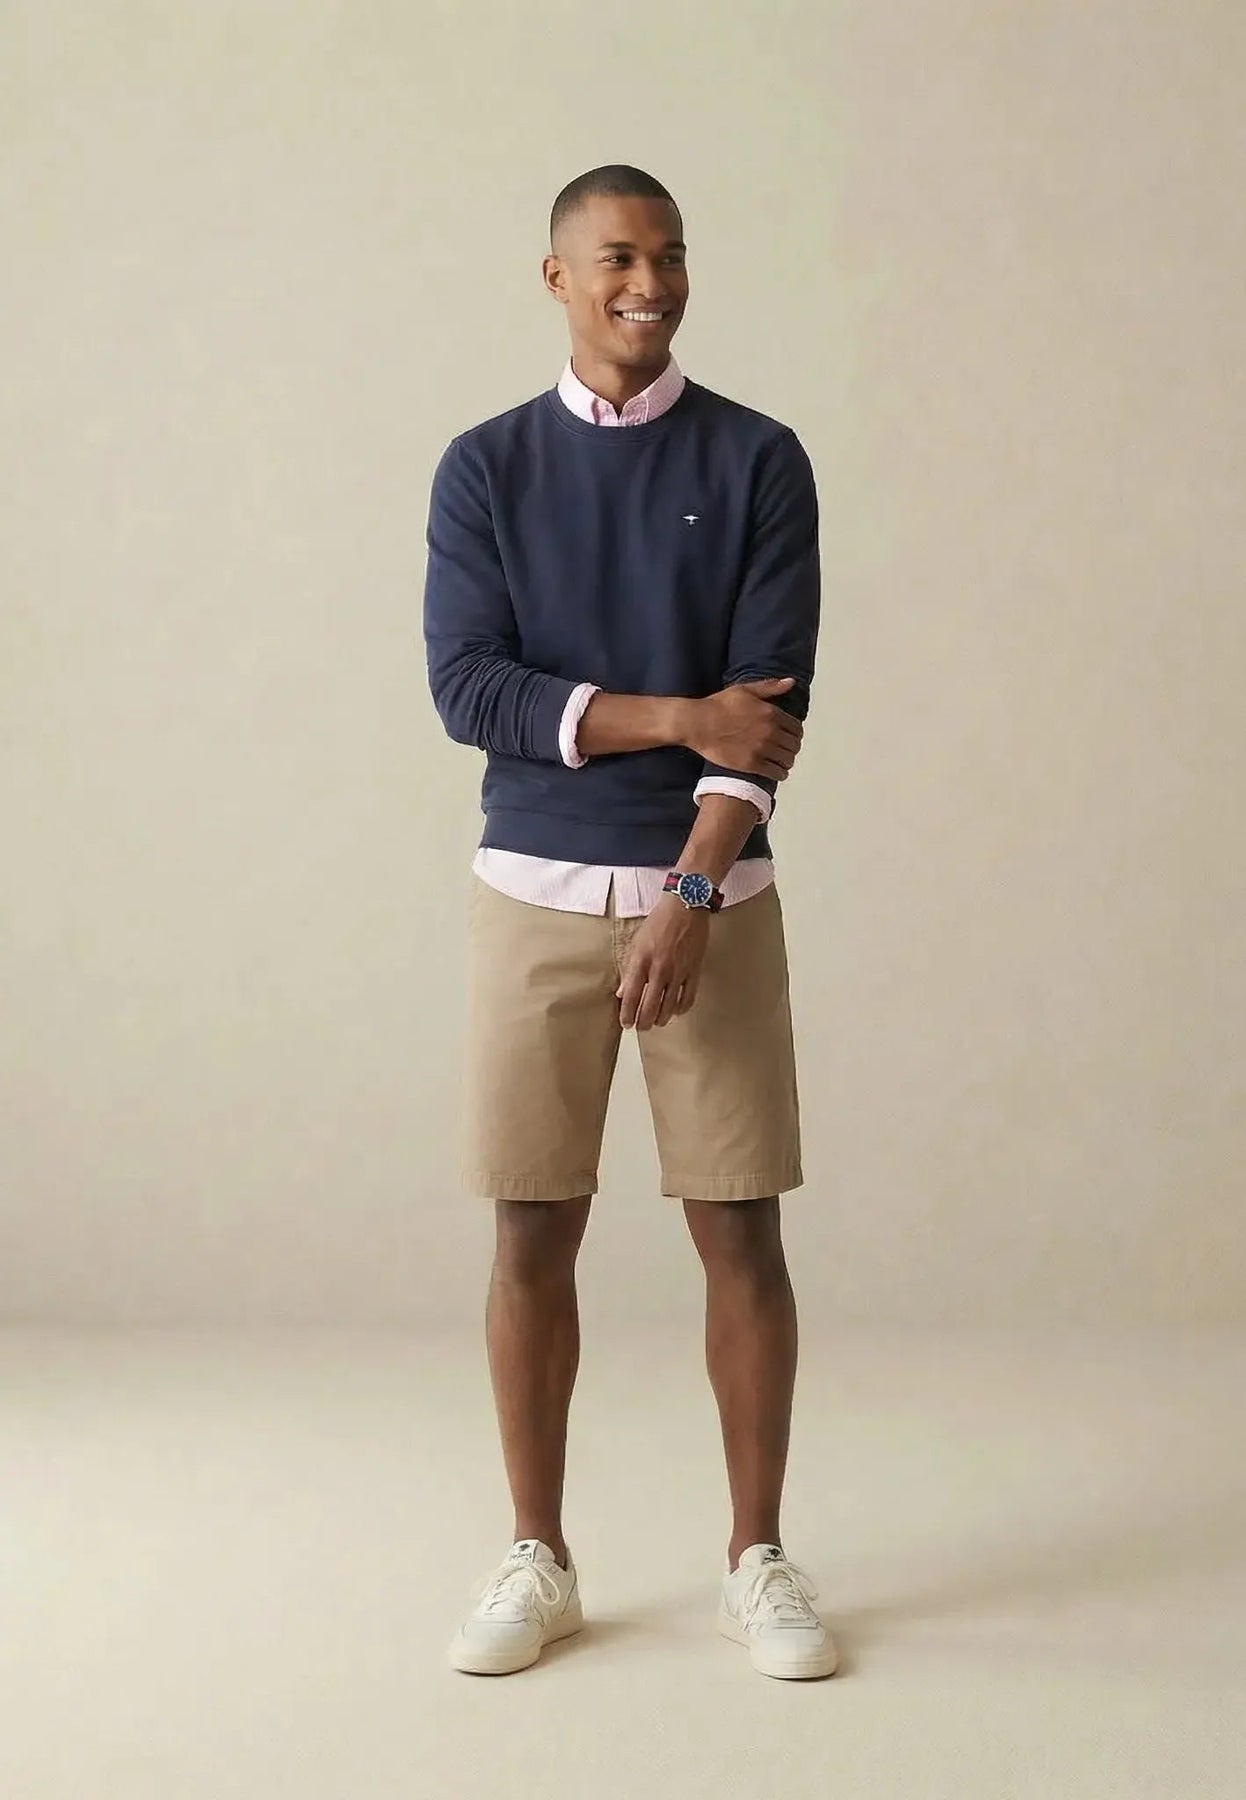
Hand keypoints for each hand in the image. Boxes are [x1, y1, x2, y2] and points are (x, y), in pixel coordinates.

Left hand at [616, 896, 709, 1029]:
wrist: (686, 906)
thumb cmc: (658, 922)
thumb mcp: (637, 942)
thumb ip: (629, 970)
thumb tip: (621, 993)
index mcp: (642, 961)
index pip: (631, 996)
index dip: (627, 1014)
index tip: (626, 1024)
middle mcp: (659, 969)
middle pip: (650, 1008)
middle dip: (644, 1023)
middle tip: (641, 1027)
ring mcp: (679, 972)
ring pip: (669, 1008)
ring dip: (661, 1019)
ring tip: (656, 1021)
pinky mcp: (694, 971)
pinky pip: (688, 999)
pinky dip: (680, 1009)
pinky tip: (675, 1010)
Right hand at [680, 679, 803, 779]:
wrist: (698, 723)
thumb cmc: (718, 705)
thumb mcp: (745, 689)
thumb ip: (770, 687)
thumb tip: (791, 682)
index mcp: (771, 713)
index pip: (797, 728)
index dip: (796, 733)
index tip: (790, 737)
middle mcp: (770, 732)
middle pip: (794, 745)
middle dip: (792, 748)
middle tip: (786, 750)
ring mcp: (762, 749)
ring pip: (787, 760)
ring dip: (787, 761)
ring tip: (782, 762)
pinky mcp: (752, 764)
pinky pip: (775, 772)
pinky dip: (780, 774)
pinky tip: (777, 772)